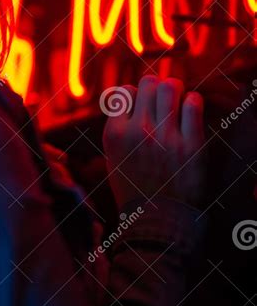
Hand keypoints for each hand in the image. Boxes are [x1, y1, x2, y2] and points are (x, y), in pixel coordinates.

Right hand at [102, 75, 204, 209]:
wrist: (157, 222)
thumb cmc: (133, 188)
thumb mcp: (112, 157)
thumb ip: (116, 126)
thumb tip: (126, 96)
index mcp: (115, 134)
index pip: (124, 91)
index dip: (133, 94)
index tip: (140, 104)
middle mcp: (139, 131)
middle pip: (148, 83)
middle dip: (155, 88)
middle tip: (161, 99)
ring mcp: (165, 137)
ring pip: (170, 87)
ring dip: (174, 90)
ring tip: (176, 100)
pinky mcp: (191, 145)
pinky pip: (193, 104)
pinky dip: (192, 102)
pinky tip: (190, 109)